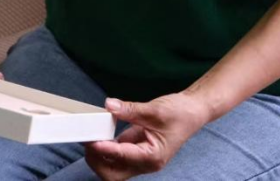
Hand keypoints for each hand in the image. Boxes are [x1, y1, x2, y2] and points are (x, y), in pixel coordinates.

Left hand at [85, 92, 210, 179]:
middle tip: (87, 140)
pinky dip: (104, 148)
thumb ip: (130, 109)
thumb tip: (109, 106)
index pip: (123, 157)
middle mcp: (145, 163)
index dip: (105, 149)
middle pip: (113, 174)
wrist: (192, 112)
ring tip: (90, 137)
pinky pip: (115, 155)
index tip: (91, 140)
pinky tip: (98, 134)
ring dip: (99, 156)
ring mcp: (139, 158)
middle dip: (97, 161)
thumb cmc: (180, 113)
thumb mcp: (154, 109)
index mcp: (153, 157)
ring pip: (112, 168)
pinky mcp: (135, 150)